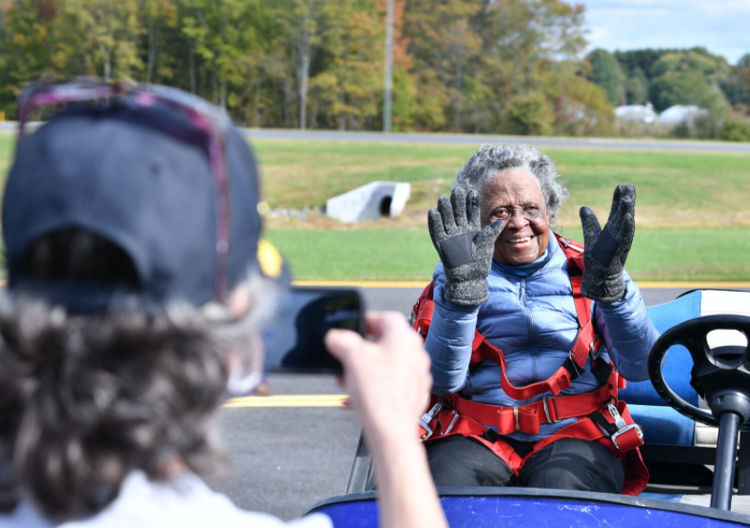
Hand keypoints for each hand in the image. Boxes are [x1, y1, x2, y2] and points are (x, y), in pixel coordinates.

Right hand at [325, 312, 431, 437]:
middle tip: (348, 357)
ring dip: (368, 367)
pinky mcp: (415, 391)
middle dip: (363, 349)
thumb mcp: (351, 358)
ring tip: (351, 378)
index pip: (384, 317)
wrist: (391, 431)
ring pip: (389, 362)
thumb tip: (336, 337)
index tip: (352, 330)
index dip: (365, 322)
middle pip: (385, 341)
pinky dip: (378, 382)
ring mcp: (417, 373)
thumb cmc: (379, 396)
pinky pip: (394, 380)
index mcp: (404, 337)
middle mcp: (415, 352)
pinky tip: (363, 392)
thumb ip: (341, 340)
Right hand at [428, 186, 504, 306]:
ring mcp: (450, 236)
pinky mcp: (441, 244)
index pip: (471, 212)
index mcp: (472, 228)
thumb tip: (500, 222)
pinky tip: (433, 211)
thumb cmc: (480, 262)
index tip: (472, 192)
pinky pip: (436, 231)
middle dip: (458, 201)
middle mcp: (460, 230)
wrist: (470, 278)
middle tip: (457, 190)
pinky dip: (434, 222)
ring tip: (444, 198)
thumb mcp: (487, 246)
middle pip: (458, 212)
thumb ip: (490, 233)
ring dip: (445, 209)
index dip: (471, 202)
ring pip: (446, 219)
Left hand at [579, 184, 635, 303]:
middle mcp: (619, 233)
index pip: (617, 211)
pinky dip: (627, 227)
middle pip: (624, 214)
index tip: (622, 185)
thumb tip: (584, 207)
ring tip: (628, 198)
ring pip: (626, 224)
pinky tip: (628, 217)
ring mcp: (621, 242)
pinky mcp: (619, 251)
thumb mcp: (592, 236)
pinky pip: (625, 238)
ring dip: (627, 211)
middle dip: (627, 201)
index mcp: (613, 229)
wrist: (601, 277)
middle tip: (629, 186)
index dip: (619, 199)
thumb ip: (589, 222)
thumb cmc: (599, 257)